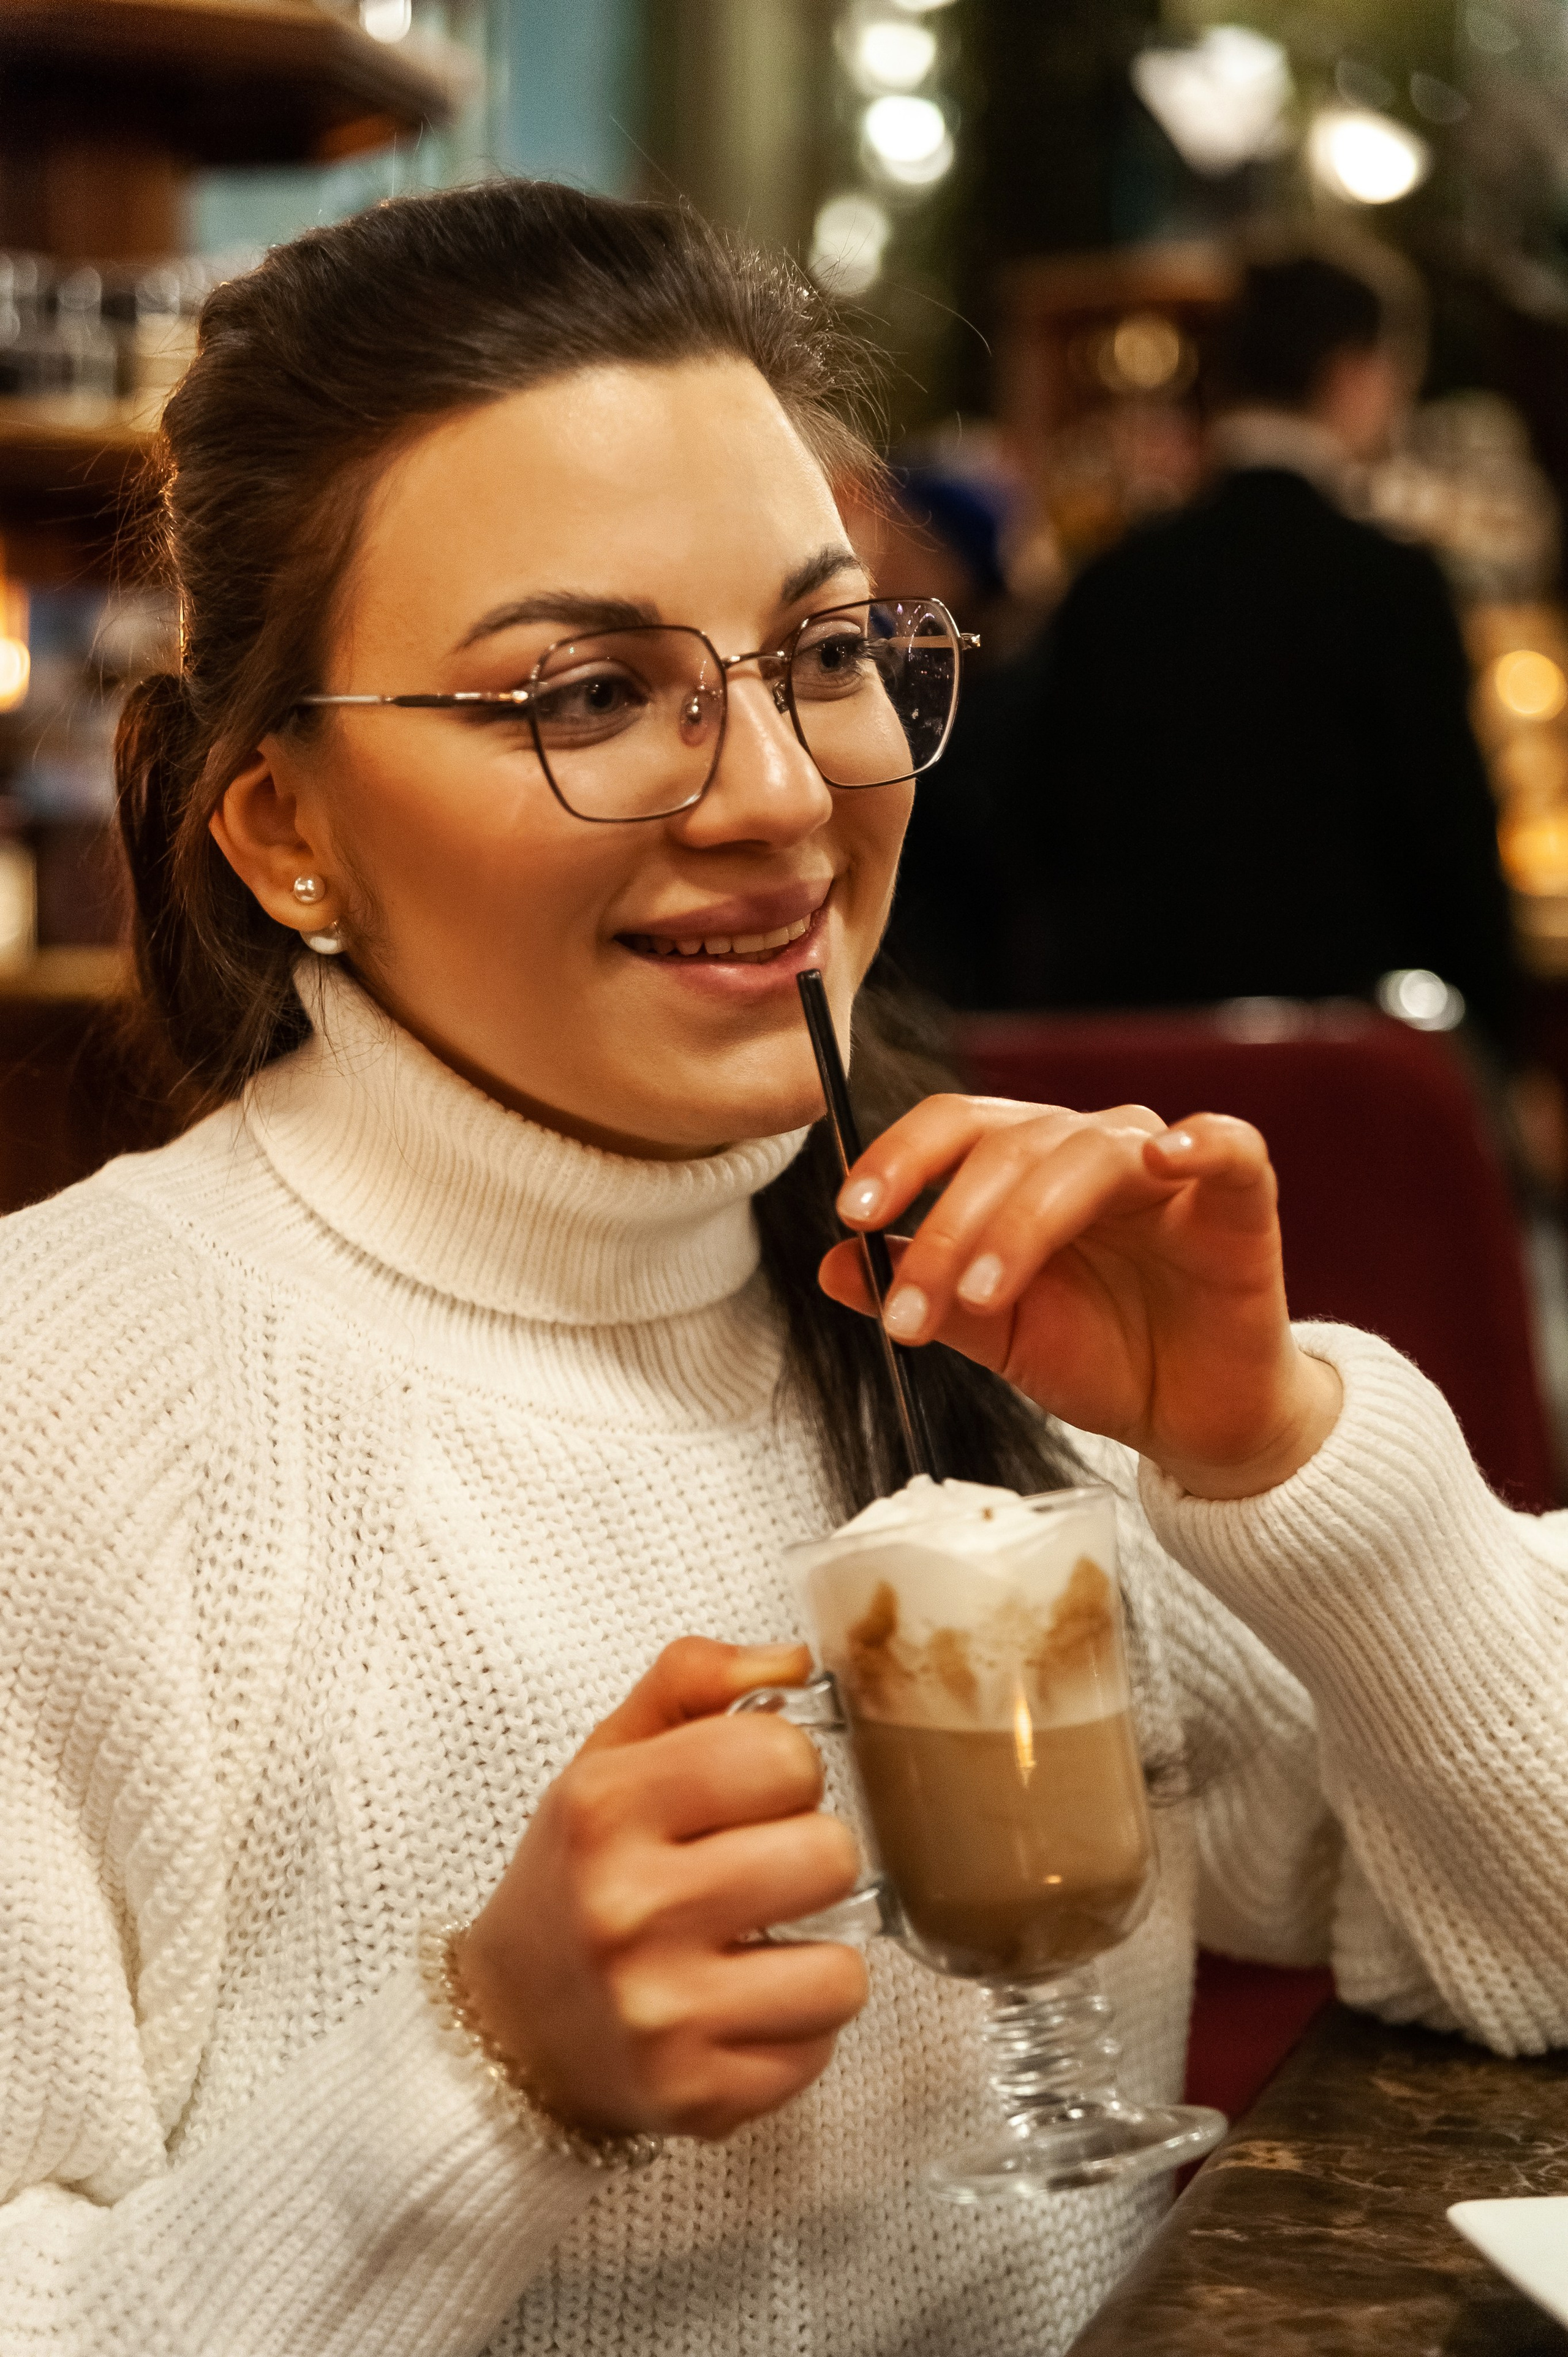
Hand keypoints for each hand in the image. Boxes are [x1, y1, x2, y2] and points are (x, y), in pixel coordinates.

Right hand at [460, 1638, 866, 2141]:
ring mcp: (662, 2013)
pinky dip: (796, 2030)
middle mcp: (629, 1909)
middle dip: (809, 1857)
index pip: (782, 1754)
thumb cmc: (577, 1876)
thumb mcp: (607, 1757)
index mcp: (607, 1807)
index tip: (753, 1795)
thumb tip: (795, 1662)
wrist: (508, 2030)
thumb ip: (693, 1681)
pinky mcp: (697, 2097)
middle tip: (761, 1871)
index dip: (786, 1770)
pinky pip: (821, 2050)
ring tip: (763, 1946)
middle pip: (828, 1855)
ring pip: (843, 1970)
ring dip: (819, 1954)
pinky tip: (742, 2010)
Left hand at [820, 1095, 1340, 1499]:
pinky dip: (1199, 1141)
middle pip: (1008, 1146)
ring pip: (1086, 1155)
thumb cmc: (1105, 1359)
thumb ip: (920, 1289)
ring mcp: (1166, 1168)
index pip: (954, 1128)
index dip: (898, 1159)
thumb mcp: (994, 1332)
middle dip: (946, 1232)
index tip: (851, 1215)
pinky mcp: (1240, 1199)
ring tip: (985, 1297)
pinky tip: (1165, 1157)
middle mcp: (1090, 1149)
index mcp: (1027, 1165)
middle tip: (910, 1313)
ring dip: (1022, 1225)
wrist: (1193, 1420)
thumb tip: (831, 1265)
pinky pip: (1227, 1144)